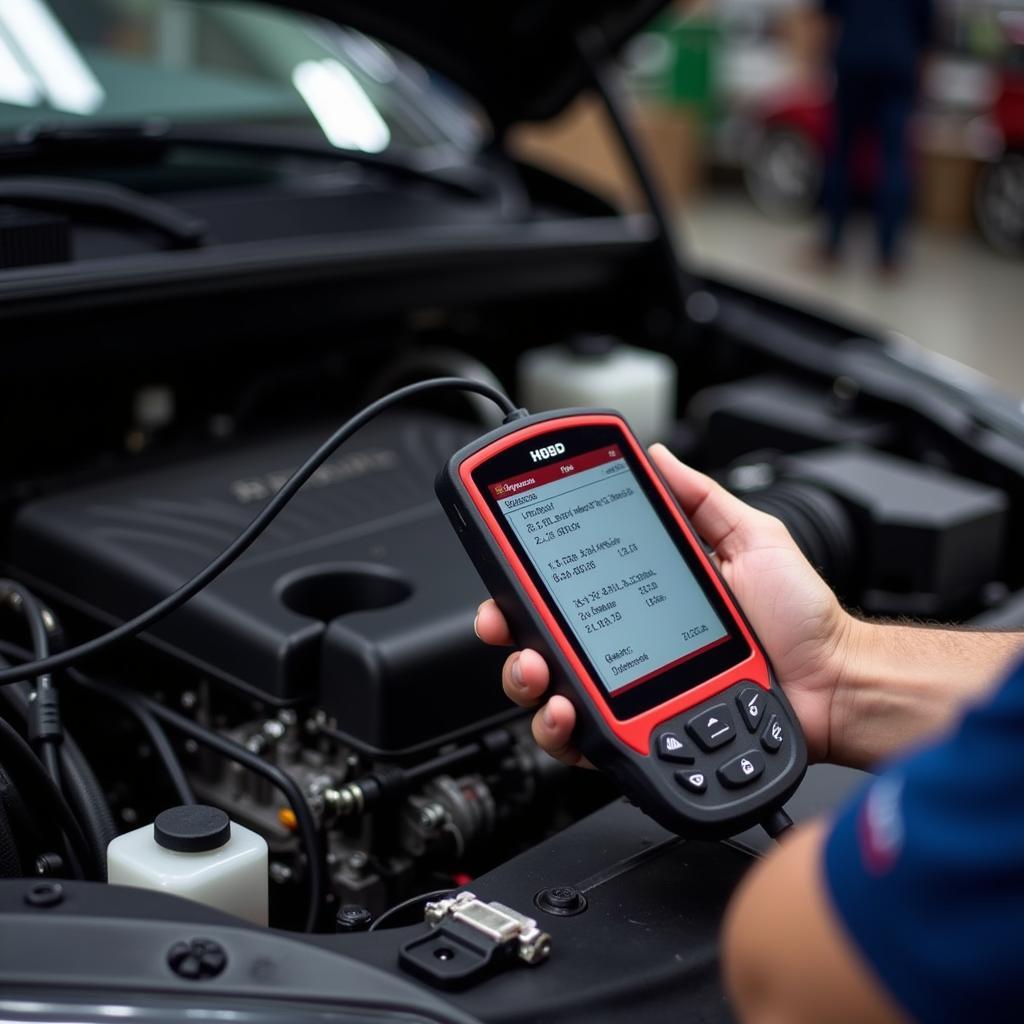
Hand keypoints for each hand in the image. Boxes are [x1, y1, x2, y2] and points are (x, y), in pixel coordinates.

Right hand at [475, 444, 853, 764]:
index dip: (527, 581)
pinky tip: (567, 712)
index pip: (569, 588)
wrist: (833, 682)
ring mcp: (631, 694)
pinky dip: (561, 732)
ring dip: (525, 681)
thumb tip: (656, 456)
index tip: (507, 570)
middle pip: (542, 642)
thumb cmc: (799, 617)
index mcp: (641, 597)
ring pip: (549, 695)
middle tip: (504, 624)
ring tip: (538, 671)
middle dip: (507, 633)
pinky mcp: (643, 737)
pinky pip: (585, 743)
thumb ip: (700, 499)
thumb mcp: (750, 537)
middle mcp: (626, 647)